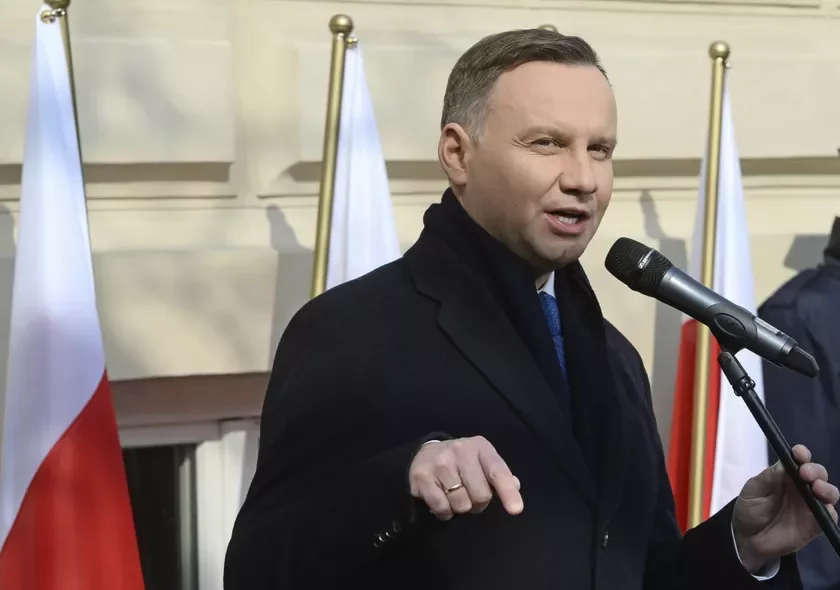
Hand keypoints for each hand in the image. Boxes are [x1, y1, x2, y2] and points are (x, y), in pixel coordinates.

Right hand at [408, 436, 522, 520]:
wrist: (425, 454)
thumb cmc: (462, 462)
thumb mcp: (482, 462)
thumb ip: (499, 475)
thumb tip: (515, 486)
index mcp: (480, 447)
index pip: (497, 472)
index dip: (508, 492)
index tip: (515, 509)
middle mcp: (460, 450)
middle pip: (481, 495)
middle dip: (478, 503)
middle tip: (469, 494)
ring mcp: (440, 462)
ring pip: (461, 504)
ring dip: (460, 508)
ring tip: (454, 496)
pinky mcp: (422, 476)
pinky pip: (442, 507)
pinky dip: (444, 512)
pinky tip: (442, 501)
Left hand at [732, 444, 839, 572]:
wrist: (748, 538)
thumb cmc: (750, 508)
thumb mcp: (753, 490)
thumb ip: (769, 478)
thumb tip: (784, 463)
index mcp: (786, 475)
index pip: (798, 460)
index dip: (801, 454)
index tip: (799, 453)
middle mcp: (802, 487)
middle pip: (817, 474)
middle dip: (815, 470)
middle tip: (805, 473)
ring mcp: (810, 505)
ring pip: (828, 493)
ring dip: (826, 488)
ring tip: (817, 488)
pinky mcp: (816, 524)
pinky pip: (829, 516)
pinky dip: (830, 511)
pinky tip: (825, 508)